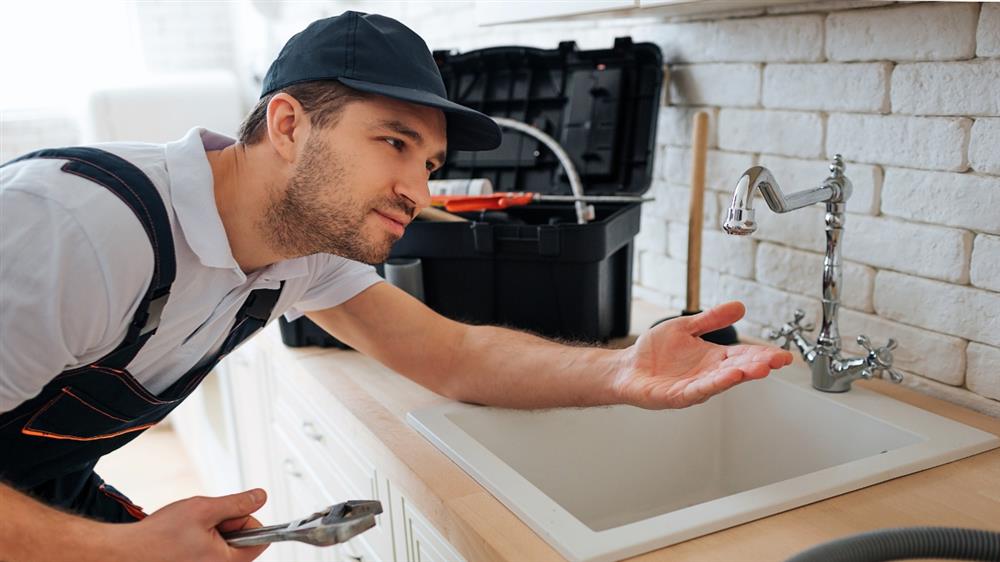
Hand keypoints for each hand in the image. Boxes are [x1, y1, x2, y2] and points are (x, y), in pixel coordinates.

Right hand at [111, 489, 269, 561]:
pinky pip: (207, 553)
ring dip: (211, 532)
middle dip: (226, 526)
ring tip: (188, 531)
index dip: (246, 520)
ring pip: (223, 546)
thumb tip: (260, 497)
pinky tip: (181, 540)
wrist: (125, 553)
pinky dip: (199, 542)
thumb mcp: (203, 510)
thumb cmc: (157, 536)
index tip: (227, 515)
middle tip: (201, 523)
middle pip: (241, 542)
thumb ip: (236, 504)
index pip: (260, 540)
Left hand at [614, 301, 793, 408]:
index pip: (743, 356)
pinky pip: (698, 390)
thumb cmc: (655, 352)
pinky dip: (714, 384)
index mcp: (713, 358)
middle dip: (759, 365)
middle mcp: (708, 374)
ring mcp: (695, 386)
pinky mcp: (677, 395)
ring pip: (722, 382)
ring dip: (740, 375)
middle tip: (777, 361)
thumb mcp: (686, 327)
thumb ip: (711, 319)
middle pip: (739, 369)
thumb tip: (739, 306)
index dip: (764, 355)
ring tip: (758, 369)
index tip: (784, 355)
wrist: (627, 367)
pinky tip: (727, 378)